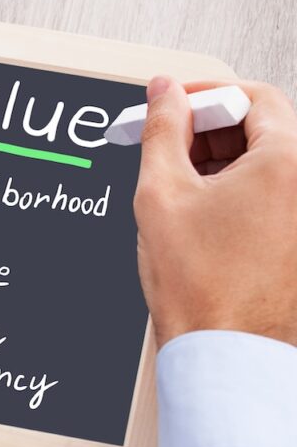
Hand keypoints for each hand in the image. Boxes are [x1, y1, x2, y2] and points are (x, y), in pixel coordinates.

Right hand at [134, 76, 296, 347]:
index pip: (253, 96)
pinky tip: (203, 209)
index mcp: (288, 163)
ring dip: (222, 158)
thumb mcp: (161, 194)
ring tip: (180, 184)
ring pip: (269, 159)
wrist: (225, 352)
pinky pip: (276, 191)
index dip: (204, 94)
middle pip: (265, 125)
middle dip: (210, 127)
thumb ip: (162, 130)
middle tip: (169, 141)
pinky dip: (240, 187)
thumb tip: (164, 94)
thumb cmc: (202, 289)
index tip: (173, 102)